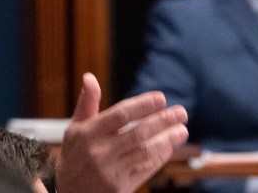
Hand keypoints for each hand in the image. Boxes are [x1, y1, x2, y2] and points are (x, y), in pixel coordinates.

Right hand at [54, 73, 188, 192]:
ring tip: (182, 130)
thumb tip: (89, 77)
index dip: (142, 105)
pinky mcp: (120, 187)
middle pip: (137, 133)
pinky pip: (146, 169)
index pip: (120, 115)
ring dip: (167, 140)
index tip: (161, 98)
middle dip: (163, 121)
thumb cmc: (74, 156)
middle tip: (181, 112)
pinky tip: (169, 146)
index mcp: (89, 134)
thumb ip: (86, 103)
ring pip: (145, 152)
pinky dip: (160, 157)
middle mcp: (100, 152)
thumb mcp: (74, 129)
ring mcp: (111, 171)